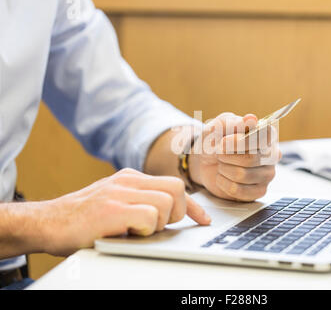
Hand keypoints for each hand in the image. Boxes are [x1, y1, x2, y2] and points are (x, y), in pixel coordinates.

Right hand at [40, 168, 209, 255]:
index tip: (202, 220)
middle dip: (177, 212)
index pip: (174, 185)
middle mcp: (128, 181)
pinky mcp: (111, 209)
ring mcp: (120, 192)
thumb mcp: (116, 202)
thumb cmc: (84, 218)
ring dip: (158, 223)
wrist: (48, 222)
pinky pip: (149, 216)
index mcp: (131, 178)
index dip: (193, 206)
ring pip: (166, 202)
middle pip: (177, 189)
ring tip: (137, 230)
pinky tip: (128, 232)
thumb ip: (140, 202)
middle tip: (157, 226)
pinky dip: (145, 229)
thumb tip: (170, 213)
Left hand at [188, 113, 280, 201]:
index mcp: (266, 134)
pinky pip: (238, 191)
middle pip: (251, 158)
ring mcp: (267, 174)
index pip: (265, 136)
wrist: (205, 161)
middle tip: (218, 153)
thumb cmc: (216, 140)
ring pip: (242, 175)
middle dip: (226, 156)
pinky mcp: (259, 191)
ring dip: (224, 169)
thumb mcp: (218, 126)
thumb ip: (232, 122)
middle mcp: (272, 154)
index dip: (241, 141)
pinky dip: (223, 183)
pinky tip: (223, 177)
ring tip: (221, 164)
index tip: (224, 141)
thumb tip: (251, 119)